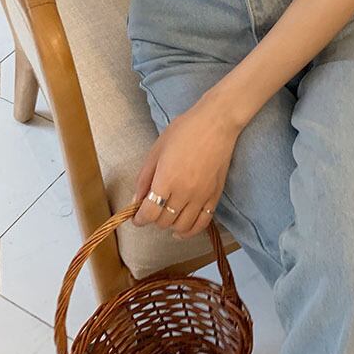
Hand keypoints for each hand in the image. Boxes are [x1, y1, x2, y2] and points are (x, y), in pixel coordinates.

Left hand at [132, 93, 240, 237]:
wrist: (216, 123)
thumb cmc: (184, 131)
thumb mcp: (157, 149)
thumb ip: (145, 177)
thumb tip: (136, 200)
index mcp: (167, 180)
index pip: (149, 213)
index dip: (139, 218)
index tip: (136, 216)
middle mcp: (184, 193)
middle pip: (164, 221)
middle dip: (153, 218)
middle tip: (152, 209)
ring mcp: (202, 196)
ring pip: (182, 226)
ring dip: (170, 225)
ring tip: (166, 217)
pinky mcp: (215, 196)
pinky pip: (202, 223)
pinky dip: (191, 231)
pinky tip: (182, 229)